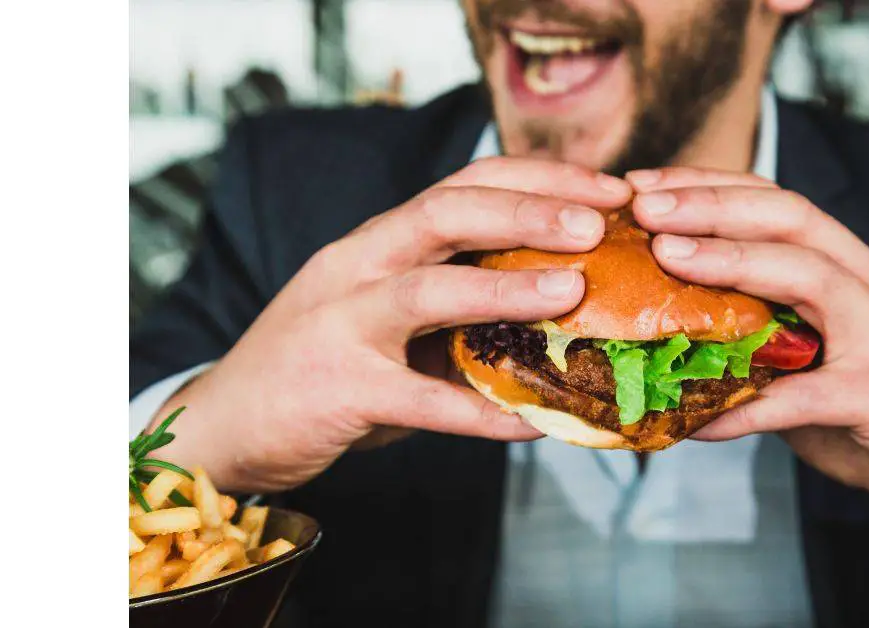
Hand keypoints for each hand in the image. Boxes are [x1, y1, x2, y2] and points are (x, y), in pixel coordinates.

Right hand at [149, 157, 631, 492]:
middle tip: (599, 222)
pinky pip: (421, 400)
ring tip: (573, 291)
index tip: (607, 190)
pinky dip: (481, 413)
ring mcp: (342, 323)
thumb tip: (561, 303)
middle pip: (446, 212)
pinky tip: (534, 424)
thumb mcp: (386, 313)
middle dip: (528, 210)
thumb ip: (454, 300)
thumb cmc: (325, 362)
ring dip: (506, 288)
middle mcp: (358, 264)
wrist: (226, 421)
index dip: (540, 180)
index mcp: (379, 240)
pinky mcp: (339, 390)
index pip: (464, 184)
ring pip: (428, 290)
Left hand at [627, 167, 868, 566]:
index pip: (781, 203)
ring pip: (809, 274)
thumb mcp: (825, 362)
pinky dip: (746, 406)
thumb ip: (768, 343)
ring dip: (731, 259)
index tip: (646, 187)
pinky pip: (803, 396)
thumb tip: (677, 339)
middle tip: (643, 205)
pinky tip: (696, 420)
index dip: (713, 186)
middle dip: (713, 202)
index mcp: (857, 270)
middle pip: (793, 217)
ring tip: (667, 257)